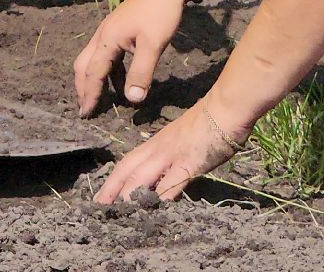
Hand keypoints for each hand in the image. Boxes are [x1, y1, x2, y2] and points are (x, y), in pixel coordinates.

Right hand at [72, 0, 187, 115]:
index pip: (93, 73)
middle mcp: (103, 35)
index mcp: (107, 39)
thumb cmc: (160, 13)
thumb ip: (141, 72)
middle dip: (83, 87)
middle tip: (86, 108)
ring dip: (96, 79)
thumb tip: (132, 100)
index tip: (86, 114)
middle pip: (84, 65)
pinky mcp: (120, 30)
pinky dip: (110, 71)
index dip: (89, 95)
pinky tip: (121, 81)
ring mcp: (110, 31)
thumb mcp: (153, 45)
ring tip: (101, 99)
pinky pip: (108, 55)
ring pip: (94, 59)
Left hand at [94, 101, 247, 203]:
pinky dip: (160, 198)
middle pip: (127, 170)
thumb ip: (169, 158)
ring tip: (117, 216)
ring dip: (127, 197)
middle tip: (98, 211)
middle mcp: (158, 149)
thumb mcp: (180, 140)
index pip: (126, 163)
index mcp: (155, 143)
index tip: (100, 198)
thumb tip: (162, 179)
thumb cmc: (207, 122)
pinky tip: (154, 212)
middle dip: (111, 191)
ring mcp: (171, 156)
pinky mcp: (188, 163)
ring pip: (141, 178)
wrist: (225, 109)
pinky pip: (170, 183)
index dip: (112, 181)